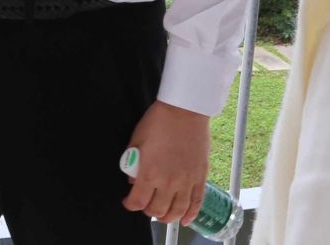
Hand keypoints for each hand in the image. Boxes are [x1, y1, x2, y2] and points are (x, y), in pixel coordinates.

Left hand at [122, 101, 210, 224]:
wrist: (184, 110)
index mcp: (150, 173)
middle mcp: (169, 182)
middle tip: (146, 204)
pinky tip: (185, 219)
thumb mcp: (136, 141)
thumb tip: (133, 179)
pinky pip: (197, 202)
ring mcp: (186, 181)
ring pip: (177, 211)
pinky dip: (191, 214)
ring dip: (168, 217)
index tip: (128, 201)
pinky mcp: (200, 177)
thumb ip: (133, 164)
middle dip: (148, 210)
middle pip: (157, 210)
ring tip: (163, 214)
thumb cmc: (159, 121)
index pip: (137, 202)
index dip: (130, 204)